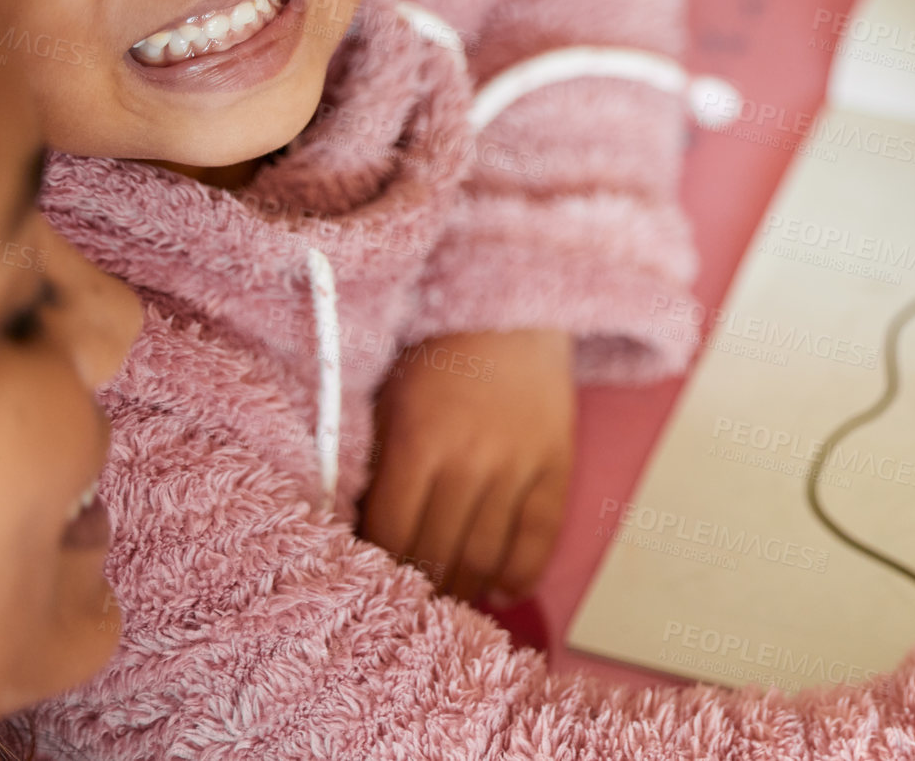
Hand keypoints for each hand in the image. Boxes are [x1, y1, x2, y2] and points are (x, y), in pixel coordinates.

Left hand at [361, 328, 573, 605]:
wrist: (512, 312)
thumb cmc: (436, 354)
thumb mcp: (388, 398)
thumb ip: (374, 462)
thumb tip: (358, 531)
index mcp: (417, 440)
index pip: (390, 534)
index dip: (377, 569)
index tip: (370, 582)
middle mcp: (469, 459)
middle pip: (437, 554)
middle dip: (418, 588)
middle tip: (407, 603)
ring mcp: (518, 465)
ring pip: (485, 556)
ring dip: (464, 588)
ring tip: (449, 599)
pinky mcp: (557, 466)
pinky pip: (540, 539)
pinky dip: (520, 575)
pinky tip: (503, 590)